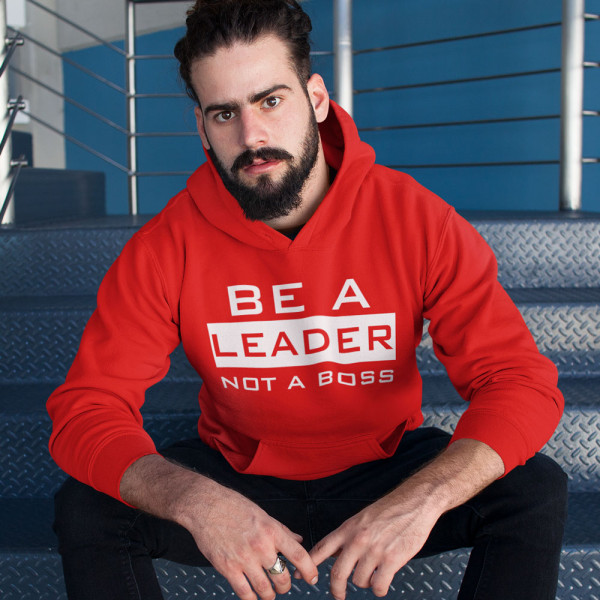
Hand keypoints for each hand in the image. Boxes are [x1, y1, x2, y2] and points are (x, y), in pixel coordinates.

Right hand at [186, 481, 318, 599]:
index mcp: (272, 531)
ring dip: (270, 595)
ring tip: (269, 593)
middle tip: (283, 585)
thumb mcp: (262, 514)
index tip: (312, 578)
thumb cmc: (234, 506)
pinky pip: (244, 593)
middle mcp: (261, 546)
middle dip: (285, 586)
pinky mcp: (227, 568)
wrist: (206, 506)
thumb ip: (281, 530)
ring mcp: (244, 559)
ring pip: (265, 590)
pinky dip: (251, 599)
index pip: (298, 555)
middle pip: (282, 578)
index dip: (309, 570)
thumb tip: (298, 539)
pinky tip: (252, 596)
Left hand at [307, 492, 439, 599]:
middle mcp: (358, 540)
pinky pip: (378, 586)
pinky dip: (379, 589)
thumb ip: (349, 536)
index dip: (309, 564)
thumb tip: (336, 552)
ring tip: (373, 576)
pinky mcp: (392, 559)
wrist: (414, 502)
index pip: (322, 548)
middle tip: (338, 595)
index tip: (301, 576)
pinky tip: (383, 582)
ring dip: (365, 584)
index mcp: (348, 528)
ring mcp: (374, 550)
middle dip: (336, 589)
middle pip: (337, 573)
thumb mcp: (362, 519)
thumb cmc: (390, 509)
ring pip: (359, 581)